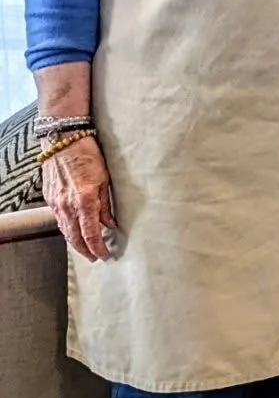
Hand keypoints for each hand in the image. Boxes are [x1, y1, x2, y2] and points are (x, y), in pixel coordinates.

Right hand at [42, 136, 117, 262]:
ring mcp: (56, 203)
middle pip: (75, 238)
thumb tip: (110, 224)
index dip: (98, 248)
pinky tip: (74, 230)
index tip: (104, 255)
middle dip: (85, 251)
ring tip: (86, 248)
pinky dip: (67, 229)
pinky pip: (59, 220)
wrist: (64, 140)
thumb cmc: (88, 155)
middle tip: (95, 257)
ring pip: (65, 231)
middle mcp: (68, 205)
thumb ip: (106, 205)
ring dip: (75, 242)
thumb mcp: (104, 179)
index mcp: (85, 201)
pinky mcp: (50, 199)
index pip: (91, 234)